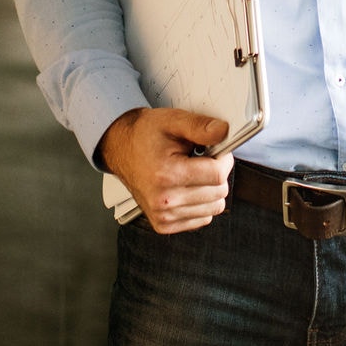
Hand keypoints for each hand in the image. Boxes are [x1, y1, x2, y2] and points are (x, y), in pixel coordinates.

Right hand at [99, 107, 231, 233]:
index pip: (217, 174)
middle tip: (200, 159)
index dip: (223, 158)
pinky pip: (203, 218)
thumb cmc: (145, 135)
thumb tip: (223, 132)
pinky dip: (201, 203)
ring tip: (191, 173)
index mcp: (167, 175)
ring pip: (214, 207)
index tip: (216, 150)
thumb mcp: (172, 120)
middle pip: (219, 193)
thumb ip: (200, 126)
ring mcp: (163, 217)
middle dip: (216, 173)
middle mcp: (164, 201)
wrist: (122, 149)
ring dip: (210, 189)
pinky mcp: (164, 225)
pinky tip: (187, 187)